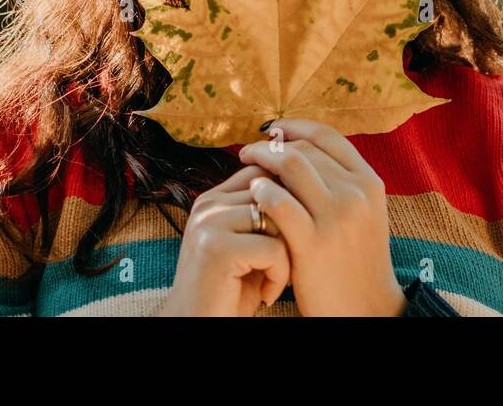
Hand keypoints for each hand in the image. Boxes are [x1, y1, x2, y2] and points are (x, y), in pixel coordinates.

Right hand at [157, 163, 291, 316]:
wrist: (198, 328)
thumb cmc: (231, 293)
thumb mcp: (249, 248)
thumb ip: (265, 216)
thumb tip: (304, 188)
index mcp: (213, 199)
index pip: (262, 174)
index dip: (286, 203)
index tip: (284, 240)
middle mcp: (207, 205)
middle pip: (274, 194)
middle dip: (289, 232)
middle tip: (279, 267)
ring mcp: (209, 224)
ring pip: (278, 219)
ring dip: (286, 256)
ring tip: (273, 280)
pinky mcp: (216, 248)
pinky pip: (274, 248)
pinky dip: (279, 276)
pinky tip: (266, 295)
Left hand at [238, 118, 406, 316]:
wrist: (366, 309)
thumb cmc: (356, 260)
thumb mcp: (363, 213)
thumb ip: (340, 182)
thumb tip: (300, 148)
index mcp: (369, 182)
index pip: (328, 136)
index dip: (296, 126)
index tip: (274, 130)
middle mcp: (356, 194)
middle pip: (305, 149)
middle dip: (273, 145)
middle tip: (251, 150)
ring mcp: (336, 217)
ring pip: (291, 165)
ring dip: (263, 159)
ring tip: (246, 165)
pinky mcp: (313, 242)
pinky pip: (279, 201)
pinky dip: (262, 190)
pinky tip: (253, 193)